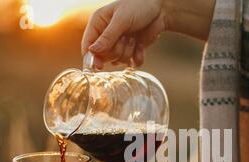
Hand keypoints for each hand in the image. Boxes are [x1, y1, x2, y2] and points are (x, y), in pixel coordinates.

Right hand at [81, 0, 215, 67]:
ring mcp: (119, 44)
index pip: (88, 45)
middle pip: (103, 56)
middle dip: (116, 50)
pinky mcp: (131, 51)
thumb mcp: (121, 20)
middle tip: (125, 38)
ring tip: (133, 37)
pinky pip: (130, 63)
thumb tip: (92, 51)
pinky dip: (137, 57)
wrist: (161, 9)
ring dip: (128, 51)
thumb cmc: (138, 7)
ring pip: (117, 60)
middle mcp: (106, 35)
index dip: (91, 57)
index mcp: (98, 23)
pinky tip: (140, 45)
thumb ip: (107, 37)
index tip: (98, 67)